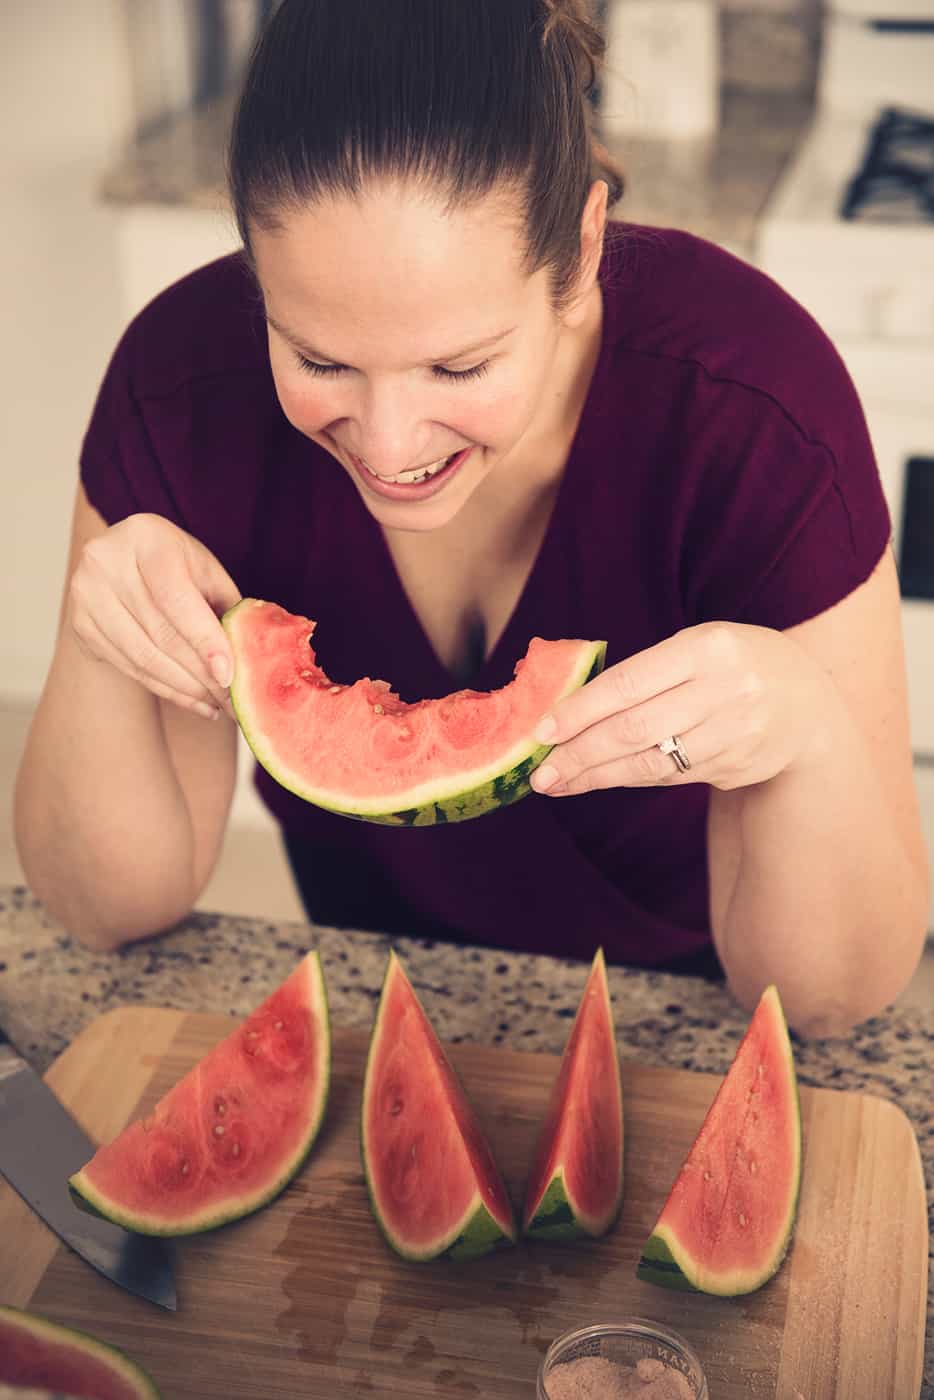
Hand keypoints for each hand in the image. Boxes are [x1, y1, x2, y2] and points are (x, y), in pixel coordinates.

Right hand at [68, 514, 240, 718]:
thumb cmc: (176, 565)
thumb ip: (227, 608)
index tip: (229, 675)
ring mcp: (85, 594)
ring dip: (185, 688)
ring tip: (217, 705)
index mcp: (145, 537)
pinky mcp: (80, 625)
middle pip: (159, 632)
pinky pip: (129, 667)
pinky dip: (165, 689)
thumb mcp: (205, 572)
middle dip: (201, 674)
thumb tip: (251, 658)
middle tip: (233, 700)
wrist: (126, 559)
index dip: (204, 639)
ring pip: (142, 656)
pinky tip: (194, 700)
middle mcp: (106, 561)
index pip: (175, 598)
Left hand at [530, 622, 832, 795]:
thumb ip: (646, 672)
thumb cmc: (732, 666)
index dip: (580, 709)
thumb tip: (569, 709)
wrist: (809, 703)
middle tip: (540, 772)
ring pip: (651, 762)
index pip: (628, 682)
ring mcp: (736, 732)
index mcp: (707, 647)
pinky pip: (671, 777)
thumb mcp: (699, 648)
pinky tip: (600, 779)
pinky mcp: (739, 765)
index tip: (542, 730)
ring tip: (558, 783)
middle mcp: (726, 689)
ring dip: (598, 776)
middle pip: (635, 729)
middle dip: (580, 753)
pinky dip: (629, 779)